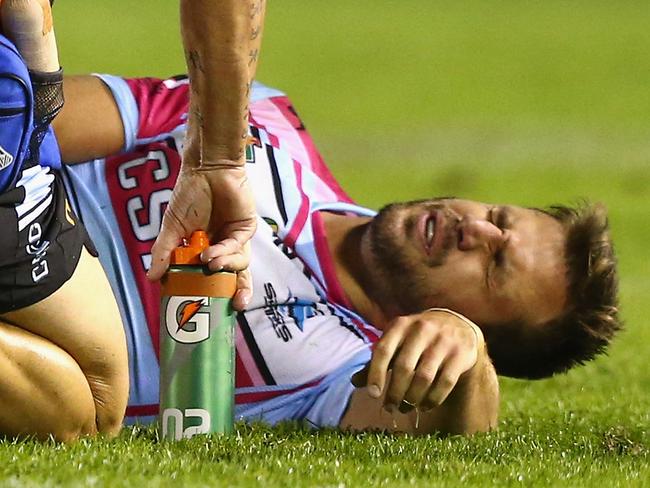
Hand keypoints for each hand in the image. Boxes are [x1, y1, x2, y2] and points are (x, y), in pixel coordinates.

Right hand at [147, 164, 255, 310]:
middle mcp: (223, 248)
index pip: (211, 278)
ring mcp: (235, 239)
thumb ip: (164, 252)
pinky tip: (213, 254)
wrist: (206, 169)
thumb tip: (151, 277)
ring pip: (238, 265)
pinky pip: (238, 247)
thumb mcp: (172, 227)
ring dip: (223, 267)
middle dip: (236, 294)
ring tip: (209, 263)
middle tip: (233, 306)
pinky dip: (225, 252)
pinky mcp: (245, 228)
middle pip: (233, 277)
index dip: (210, 294)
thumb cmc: (189, 194)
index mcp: (206, 250)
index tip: (201, 310)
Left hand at [352, 309, 482, 411]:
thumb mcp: (396, 343)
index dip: (375, 374)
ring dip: (412, 398)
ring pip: (424, 377)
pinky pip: (445, 383)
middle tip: (390, 408)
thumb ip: (377, 361)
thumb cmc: (417, 339)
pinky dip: (433, 399)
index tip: (372, 394)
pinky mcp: (461, 354)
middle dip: (395, 392)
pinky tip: (424, 406)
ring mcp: (444, 340)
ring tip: (406, 408)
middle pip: (404, 367)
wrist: (457, 326)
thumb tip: (354, 382)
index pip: (383, 350)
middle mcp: (422, 328)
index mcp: (400, 325)